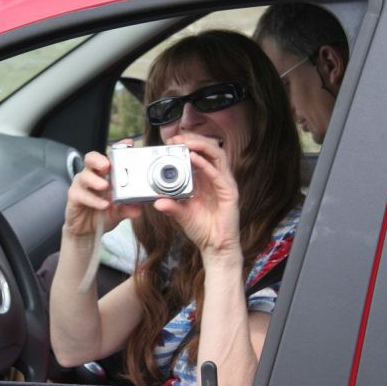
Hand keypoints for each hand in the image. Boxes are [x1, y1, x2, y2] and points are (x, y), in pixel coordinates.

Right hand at [64, 150, 140, 239]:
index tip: (128, 144)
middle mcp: (92, 175)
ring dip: (95, 180)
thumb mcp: (119, 212)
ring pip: (84, 176)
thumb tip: (138, 209)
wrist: (87, 231)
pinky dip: (93, 199)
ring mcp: (82, 185)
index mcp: (105, 174)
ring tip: (105, 186)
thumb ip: (128, 208)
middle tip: (107, 166)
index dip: (118, 148)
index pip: (110, 156)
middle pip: (91, 158)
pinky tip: (102, 204)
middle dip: (99, 159)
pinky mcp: (74, 197)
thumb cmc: (103, 214)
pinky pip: (81, 195)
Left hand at [153, 135, 241, 262]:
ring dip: (201, 145)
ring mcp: (224, 184)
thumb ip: (171, 206)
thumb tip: (156, 202)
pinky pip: (218, 174)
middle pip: (211, 148)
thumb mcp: (181, 215)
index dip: (188, 143)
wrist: (216, 247)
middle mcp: (217, 177)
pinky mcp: (229, 193)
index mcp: (206, 178)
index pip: (201, 152)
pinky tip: (193, 159)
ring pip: (218, 155)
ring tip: (186, 143)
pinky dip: (205, 164)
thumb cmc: (201, 229)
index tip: (170, 141)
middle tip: (177, 138)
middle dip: (194, 139)